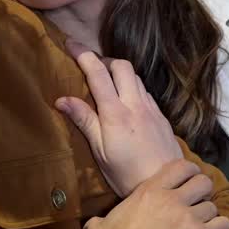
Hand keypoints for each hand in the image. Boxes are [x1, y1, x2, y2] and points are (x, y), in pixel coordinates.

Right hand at [56, 40, 182, 196]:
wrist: (167, 184)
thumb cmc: (127, 175)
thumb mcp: (100, 152)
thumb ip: (85, 121)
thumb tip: (61, 99)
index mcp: (115, 113)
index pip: (97, 73)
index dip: (83, 54)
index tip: (70, 44)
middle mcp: (136, 104)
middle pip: (122, 65)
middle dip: (105, 59)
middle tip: (91, 67)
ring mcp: (152, 109)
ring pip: (136, 77)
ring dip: (120, 73)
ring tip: (106, 83)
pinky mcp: (162, 117)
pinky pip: (145, 92)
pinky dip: (132, 88)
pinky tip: (126, 102)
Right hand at [85, 160, 228, 228]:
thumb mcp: (98, 224)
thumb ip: (104, 216)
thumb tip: (98, 223)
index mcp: (149, 189)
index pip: (182, 166)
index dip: (189, 173)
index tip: (186, 184)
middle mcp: (171, 198)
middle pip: (203, 182)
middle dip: (202, 192)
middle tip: (196, 204)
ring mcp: (187, 217)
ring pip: (213, 206)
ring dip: (208, 216)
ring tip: (200, 226)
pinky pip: (223, 225)